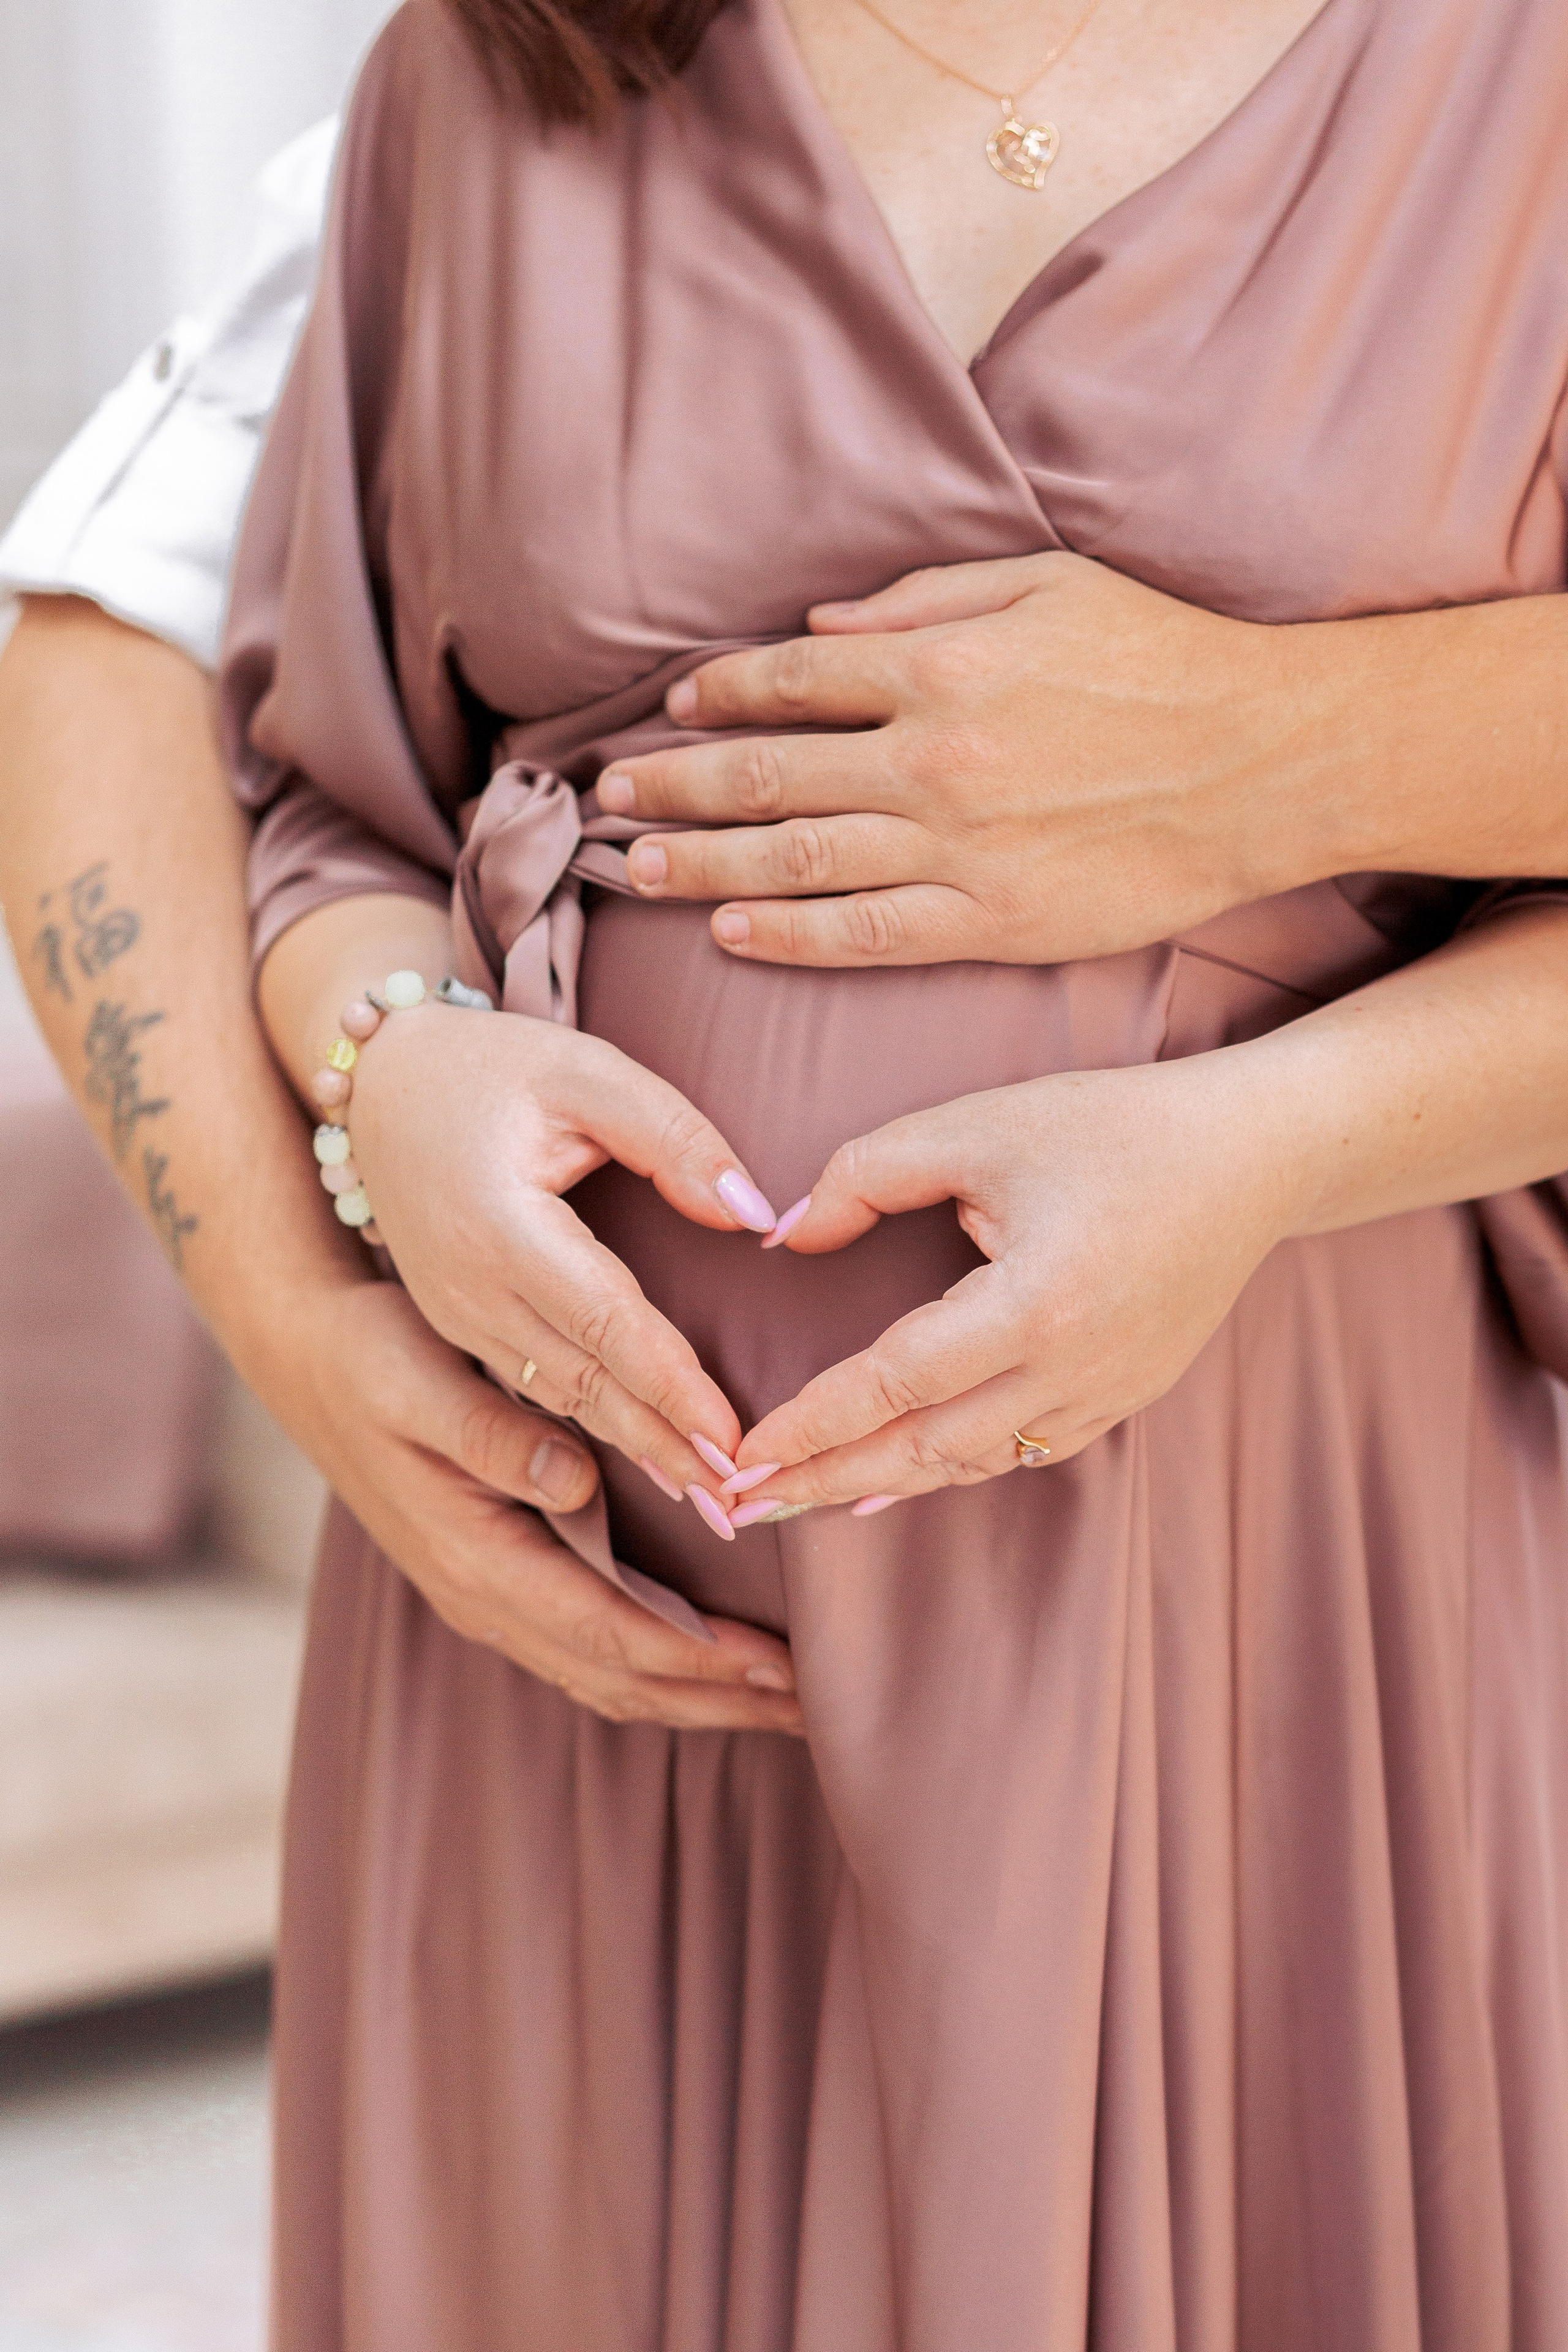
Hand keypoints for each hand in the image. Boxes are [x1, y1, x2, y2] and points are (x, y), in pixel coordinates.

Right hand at [249, 1279, 800, 1731]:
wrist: (303, 1354)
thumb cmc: (368, 1357)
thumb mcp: (417, 1380)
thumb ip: (493, 1434)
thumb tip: (575, 1479)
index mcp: (477, 1556)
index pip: (609, 1632)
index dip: (696, 1658)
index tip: (777, 1667)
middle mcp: (484, 1596)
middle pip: (619, 1678)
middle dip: (716, 1700)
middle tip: (813, 1708)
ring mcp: (488, 1596)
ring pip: (605, 1675)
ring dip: (694, 1694)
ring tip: (779, 1700)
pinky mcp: (497, 1575)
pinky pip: (587, 1646)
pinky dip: (655, 1665)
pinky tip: (705, 1657)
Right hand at [345, 1004, 779, 1501]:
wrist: (377, 1080)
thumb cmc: (489, 1066)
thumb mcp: (584, 1070)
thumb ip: (672, 1136)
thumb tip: (751, 1213)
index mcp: (500, 1228)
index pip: (606, 1324)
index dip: (673, 1387)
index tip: (734, 1438)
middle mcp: (469, 1289)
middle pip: (586, 1383)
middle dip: (667, 1446)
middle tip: (742, 1500)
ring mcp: (455, 1316)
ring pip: (560, 1399)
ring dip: (637, 1450)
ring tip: (712, 1496)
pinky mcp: (456, 1325)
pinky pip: (533, 1390)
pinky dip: (595, 1430)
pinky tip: (649, 1456)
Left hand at [601, 553, 1321, 967]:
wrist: (1270, 762)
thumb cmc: (1166, 660)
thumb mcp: (1049, 583)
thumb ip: (925, 599)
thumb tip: (819, 629)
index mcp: (942, 664)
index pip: (790, 679)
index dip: (717, 697)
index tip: (673, 712)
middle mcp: (932, 758)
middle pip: (766, 775)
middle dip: (676, 789)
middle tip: (611, 801)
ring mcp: (957, 848)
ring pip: (794, 861)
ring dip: (703, 866)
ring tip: (639, 868)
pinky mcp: (991, 920)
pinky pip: (863, 935)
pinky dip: (786, 935)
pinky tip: (730, 934)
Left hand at [723, 1053, 1292, 1507]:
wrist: (1254, 1154)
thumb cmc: (1113, 1125)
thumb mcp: (976, 1125)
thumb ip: (867, 1175)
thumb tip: (789, 1239)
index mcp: (1035, 1305)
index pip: (894, 1384)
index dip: (811, 1426)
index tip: (743, 1455)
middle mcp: (1074, 1370)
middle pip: (926, 1451)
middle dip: (826, 1481)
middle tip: (745, 1506)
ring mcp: (1108, 1394)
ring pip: (974, 1464)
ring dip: (883, 1485)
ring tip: (803, 1500)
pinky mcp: (1127, 1395)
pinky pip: (1022, 1452)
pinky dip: (952, 1467)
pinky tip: (900, 1475)